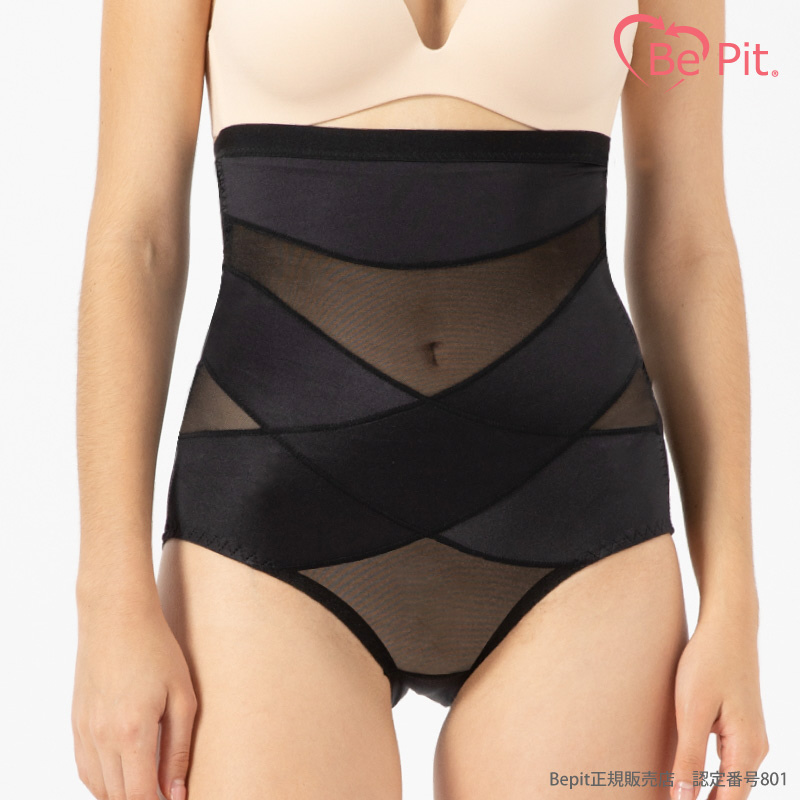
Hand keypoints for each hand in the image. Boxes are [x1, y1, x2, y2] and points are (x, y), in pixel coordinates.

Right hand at [72, 597, 196, 799]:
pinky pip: (85, 769)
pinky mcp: (76, 724)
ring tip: (149, 783)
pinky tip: (124, 774)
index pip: (138, 797)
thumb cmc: (156, 650)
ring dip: (122, 794)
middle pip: (117, 798)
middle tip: (165, 792)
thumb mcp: (182, 696)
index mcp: (132, 732)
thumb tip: (177, 793)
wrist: (116, 617)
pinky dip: (104, 781)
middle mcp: (101, 738)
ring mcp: (84, 732)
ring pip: (99, 788)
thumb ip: (179, 750)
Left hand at [670, 615, 768, 799]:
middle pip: (732, 797)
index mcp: (746, 749)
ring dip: (707, 794)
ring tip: (677, 795)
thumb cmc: (708, 662)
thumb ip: (689, 758)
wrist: (727, 626)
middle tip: (668, 799)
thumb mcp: (692, 710)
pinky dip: (710, 777)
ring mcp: (749, 737)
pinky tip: (690, 777)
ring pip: (730, 781)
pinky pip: (727, 763)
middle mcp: (755, 749)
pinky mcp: (739, 725)